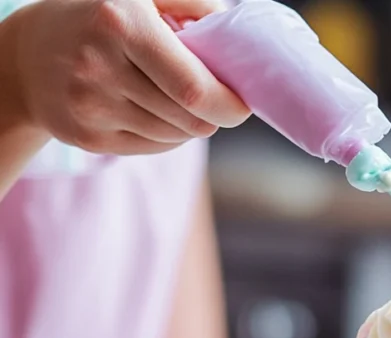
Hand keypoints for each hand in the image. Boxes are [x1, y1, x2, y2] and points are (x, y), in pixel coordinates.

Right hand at [3, 0, 249, 154]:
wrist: (25, 56)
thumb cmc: (100, 19)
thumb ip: (193, 4)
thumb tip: (234, 37)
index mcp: (121, 22)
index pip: (194, 88)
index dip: (229, 104)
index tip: (242, 101)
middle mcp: (100, 65)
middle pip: (191, 119)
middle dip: (216, 115)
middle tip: (217, 101)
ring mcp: (90, 106)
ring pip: (176, 137)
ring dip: (191, 124)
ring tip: (178, 100)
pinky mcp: (87, 137)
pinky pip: (154, 148)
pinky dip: (168, 135)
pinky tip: (153, 112)